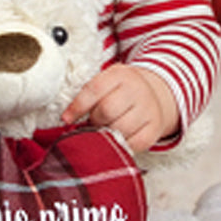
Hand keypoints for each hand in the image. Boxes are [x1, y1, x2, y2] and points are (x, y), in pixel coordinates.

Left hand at [62, 65, 177, 152]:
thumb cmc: (122, 90)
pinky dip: (121, 145)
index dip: (77, 106)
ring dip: (107, 134)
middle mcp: (137, 89)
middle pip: (106, 110)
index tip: (66, 118)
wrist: (154, 94)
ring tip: (106, 129)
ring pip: (119, 130)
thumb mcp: (107, 81)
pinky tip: (119, 138)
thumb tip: (67, 118)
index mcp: (120, 74)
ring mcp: (149, 109)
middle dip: (94, 120)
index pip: (94, 89)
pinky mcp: (155, 129)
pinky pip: (133, 144)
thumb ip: (89, 94)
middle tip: (94, 122)